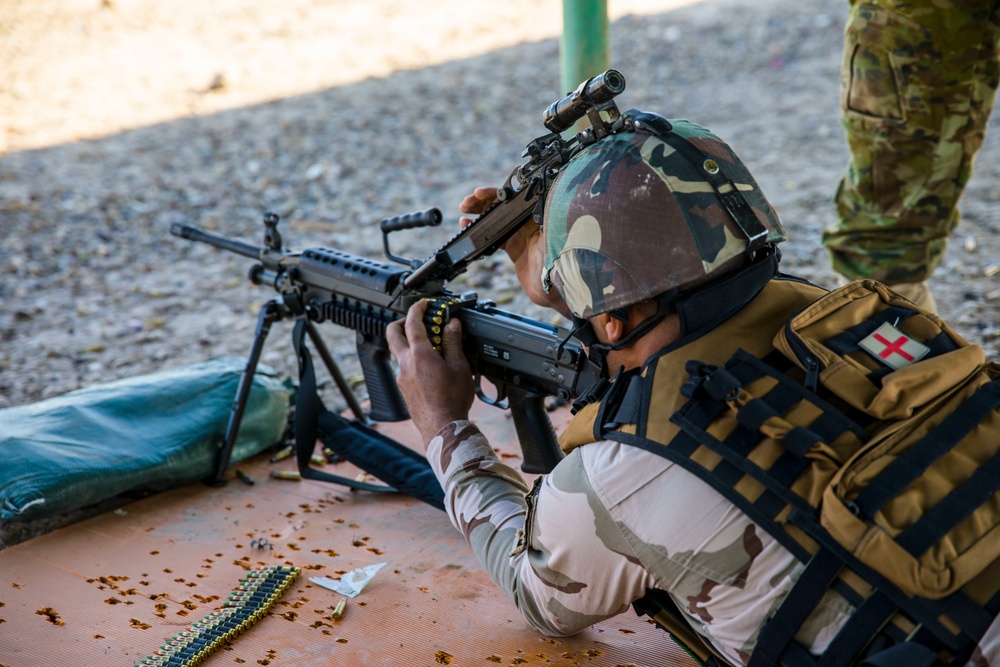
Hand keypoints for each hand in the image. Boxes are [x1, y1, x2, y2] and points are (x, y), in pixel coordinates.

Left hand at [385, 299, 475, 444]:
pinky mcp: (403, 389)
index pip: (412, 322)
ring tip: (428, 346)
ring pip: (397, 352)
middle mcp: (405, 364)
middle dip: (400, 322)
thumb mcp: (459, 366)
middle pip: (392, 334)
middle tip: (414, 320)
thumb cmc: (452, 400)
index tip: (423, 304)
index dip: (417, 309)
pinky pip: (403, 367)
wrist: (443, 427)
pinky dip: (412, 360)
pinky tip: (428, 367)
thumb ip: (453, 342)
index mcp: (419, 354)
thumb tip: (452, 325)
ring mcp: (401, 377)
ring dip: (408, 343)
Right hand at [458, 187, 571, 318]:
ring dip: (480, 212)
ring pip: (496, 217)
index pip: (515, 196)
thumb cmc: (560, 263)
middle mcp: (530, 220)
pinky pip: (494, 234)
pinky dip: (481, 230)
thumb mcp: (552, 236)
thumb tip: (535, 198)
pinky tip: (468, 226)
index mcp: (540, 213)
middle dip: (484, 200)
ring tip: (464, 210)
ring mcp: (521, 233)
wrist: (554, 291)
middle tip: (468, 202)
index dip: (497, 193)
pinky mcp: (514, 247)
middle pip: (504, 204)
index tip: (481, 193)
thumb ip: (543, 217)